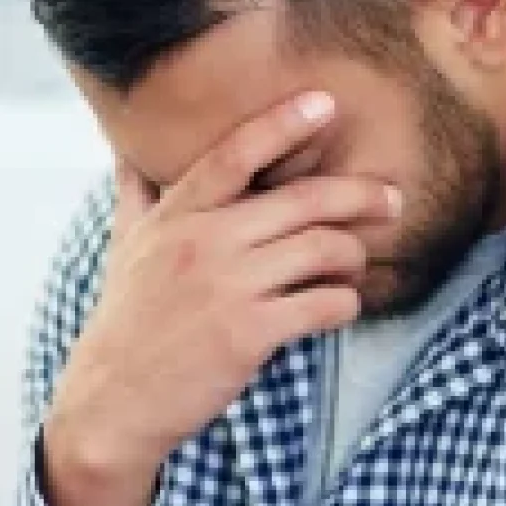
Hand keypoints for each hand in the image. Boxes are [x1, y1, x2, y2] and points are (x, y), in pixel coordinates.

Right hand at [42, 92, 401, 505]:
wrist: (112, 403)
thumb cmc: (130, 321)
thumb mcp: (126, 249)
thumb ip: (139, 197)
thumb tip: (127, 151)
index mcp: (176, 217)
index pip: (233, 156)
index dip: (281, 124)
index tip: (324, 102)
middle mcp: (202, 243)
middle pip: (304, 201)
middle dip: (360, 196)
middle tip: (392, 200)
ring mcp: (227, 288)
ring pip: (325, 250)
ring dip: (355, 257)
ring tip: (355, 266)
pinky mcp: (250, 333)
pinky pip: (326, 304)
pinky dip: (346, 304)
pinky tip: (341, 307)